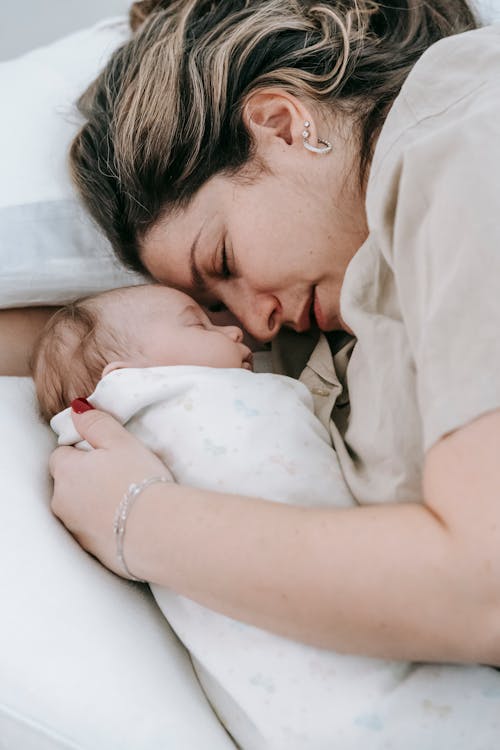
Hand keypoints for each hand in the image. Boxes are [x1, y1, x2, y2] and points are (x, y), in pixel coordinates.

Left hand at [50, 404, 171, 577]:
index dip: (83, 452)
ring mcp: (75, 529)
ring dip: (95, 502)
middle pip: (68, 483)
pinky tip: (129, 521)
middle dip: (86, 478)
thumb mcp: (121, 442)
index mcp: (66, 471)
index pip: (61, 455)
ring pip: (79, 507)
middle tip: (120, 474)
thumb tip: (76, 409)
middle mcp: (62, 502)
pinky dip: (105, 524)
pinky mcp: (91, 550)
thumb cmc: (141, 481)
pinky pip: (93, 530)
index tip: (107, 455)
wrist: (160, 533)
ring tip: (128, 499)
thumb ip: (95, 423)